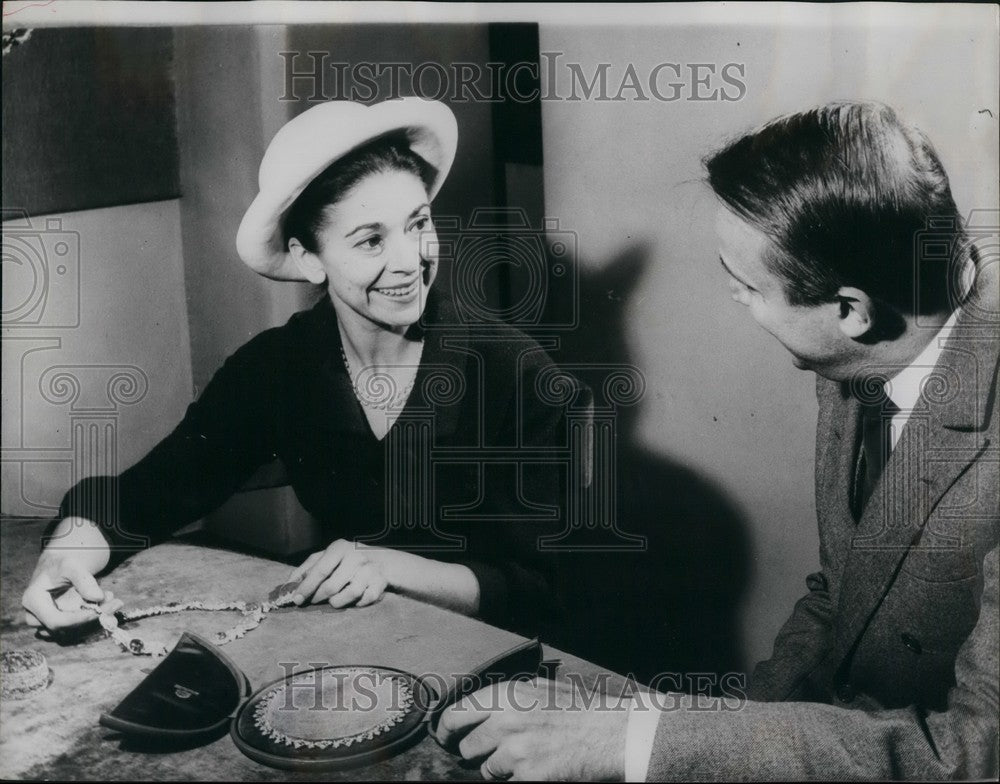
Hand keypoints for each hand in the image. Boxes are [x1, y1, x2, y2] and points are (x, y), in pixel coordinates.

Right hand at [23, 517, 120, 630]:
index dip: (79, 619)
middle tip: (116, 603)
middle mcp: (35, 617)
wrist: (57, 568)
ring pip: (73, 633)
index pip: (56, 621)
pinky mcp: (58, 627)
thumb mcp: (71, 565)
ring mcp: (45, 624)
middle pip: (65, 629)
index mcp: (33, 601)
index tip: (102, 610)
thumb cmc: (61, 565)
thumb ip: (84, 580)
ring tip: (112, 600)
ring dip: (96, 620)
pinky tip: (106, 605)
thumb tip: (98, 598)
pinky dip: (94, 621)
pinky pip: (77, 631)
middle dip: (93, 618)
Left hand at [288, 539, 388, 607]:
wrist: (383, 561)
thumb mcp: (328, 556)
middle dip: (318, 596)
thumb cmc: (347, 560)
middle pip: (332, 586)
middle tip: (313, 600)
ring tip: (333, 600)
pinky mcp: (380, 582)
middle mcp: (356, 556)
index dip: (306, 586)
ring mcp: (370, 570)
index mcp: (339, 548)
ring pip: (348, 595)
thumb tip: (288, 585)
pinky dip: (356, 604)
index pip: (320, 570)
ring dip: (337, 602)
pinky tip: (353, 599)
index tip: (296, 599)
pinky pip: (364, 600)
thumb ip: (308, 568)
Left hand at [433, 678, 627, 780]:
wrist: (612, 733)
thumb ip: (509, 695)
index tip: (444, 736)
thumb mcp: (541, 687)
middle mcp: (506, 721)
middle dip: (475, 751)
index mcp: (506, 695)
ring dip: (498, 768)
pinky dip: (519, 779)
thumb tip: (479, 705)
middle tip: (489, 750)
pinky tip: (538, 768)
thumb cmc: (580, 709)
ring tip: (524, 757)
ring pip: (486, 770)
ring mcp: (516, 752)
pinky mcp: (529, 777)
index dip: (445, 728)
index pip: (456, 714)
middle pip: (466, 746)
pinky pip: (509, 783)